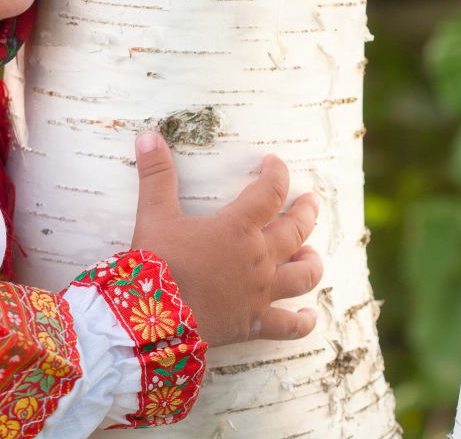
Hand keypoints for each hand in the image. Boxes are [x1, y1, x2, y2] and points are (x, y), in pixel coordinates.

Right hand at [130, 130, 322, 347]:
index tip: (275, 162)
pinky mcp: (253, 323)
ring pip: (302, 276)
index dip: (277, 174)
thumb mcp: (154, 213)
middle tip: (311, 201)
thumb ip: (156, 174)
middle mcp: (257, 258)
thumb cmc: (156, 262)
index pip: (269, 192)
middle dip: (305, 212)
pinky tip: (309, 316)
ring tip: (311, 254)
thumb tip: (149, 136)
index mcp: (237, 227)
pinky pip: (288, 326)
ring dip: (311, 262)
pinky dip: (303, 321)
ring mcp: (259, 292)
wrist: (154, 319)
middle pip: (295, 231)